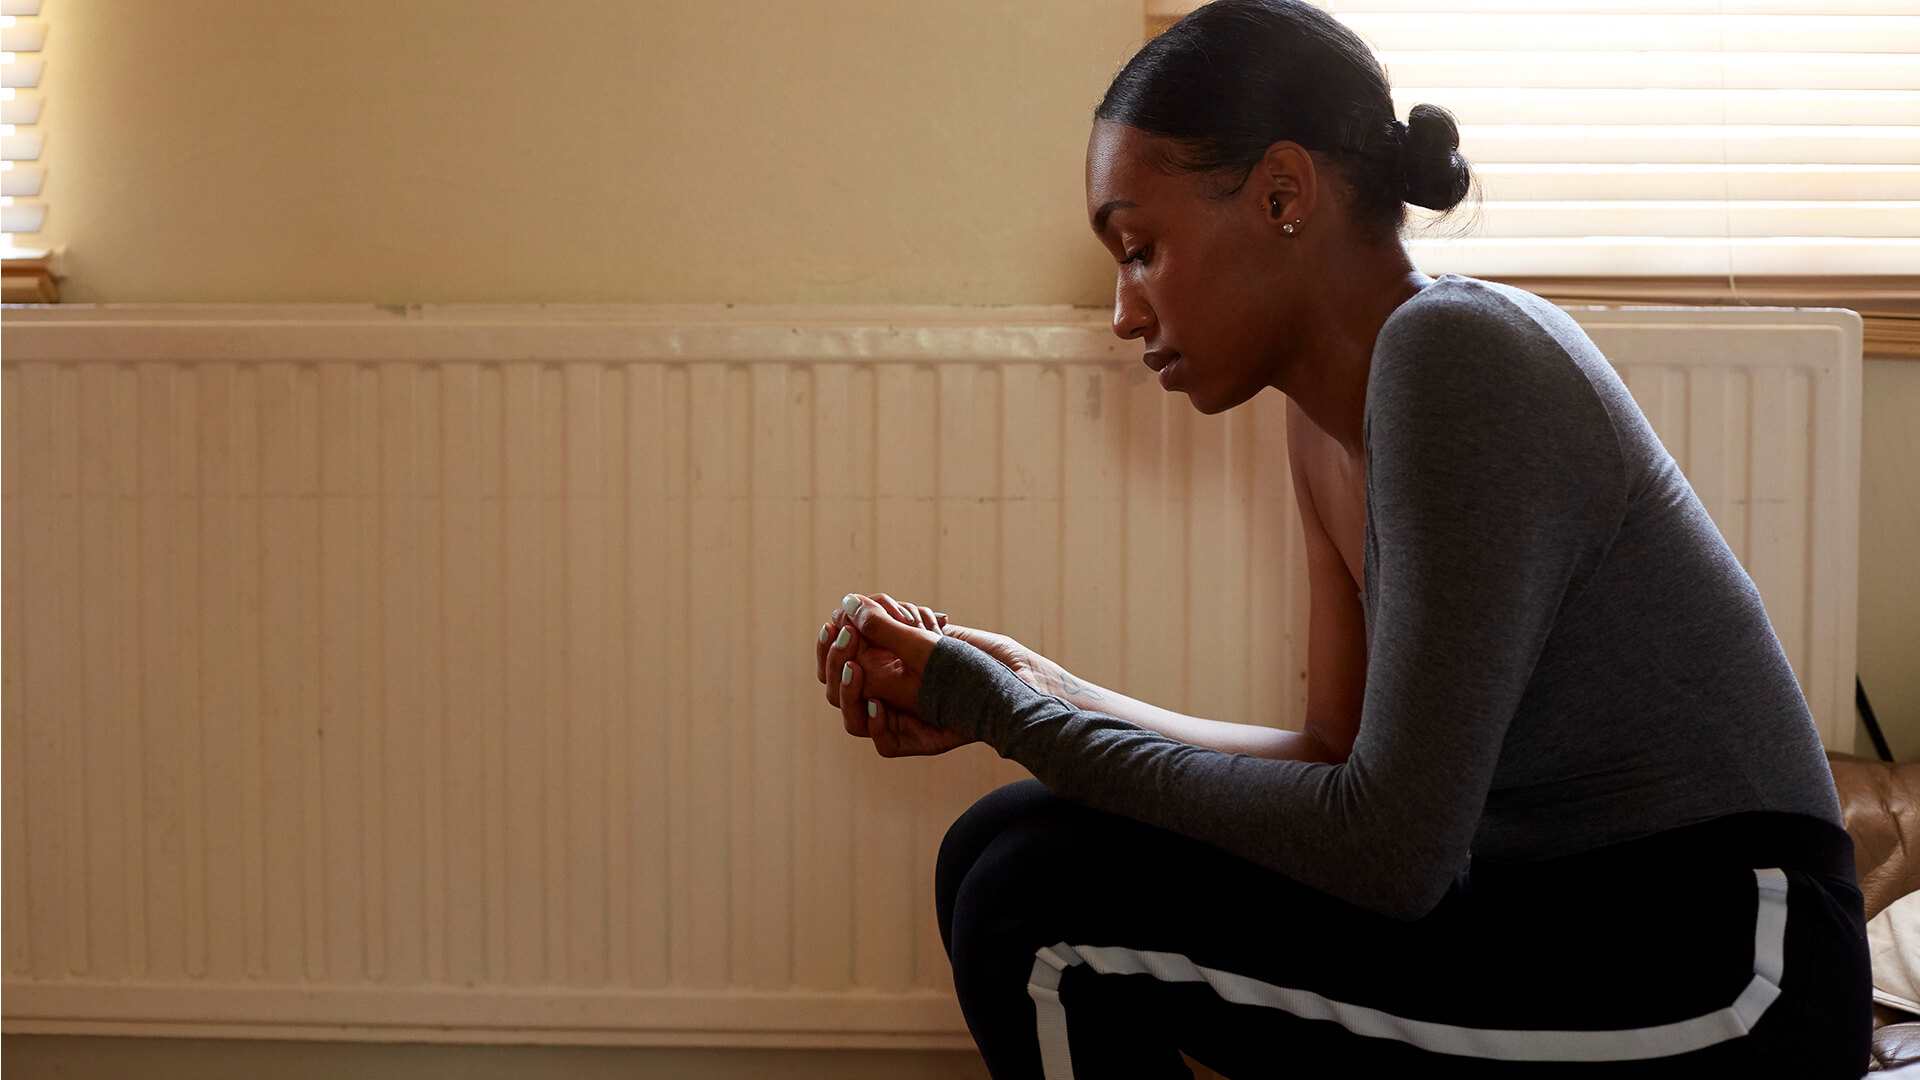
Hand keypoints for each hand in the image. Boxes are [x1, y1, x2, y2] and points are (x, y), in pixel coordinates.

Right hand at [819, 594, 971, 757]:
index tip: (831, 626)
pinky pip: (887, 745)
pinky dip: (876, 725)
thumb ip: (887, 626)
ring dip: (847, 694)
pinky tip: (877, 703)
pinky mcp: (923, 741)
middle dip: (834, 665)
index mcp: (883, 677)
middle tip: (845, 639)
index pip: (839, 668)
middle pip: (839, 694)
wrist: (1015, 683)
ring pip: (855, 721)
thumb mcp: (925, 636)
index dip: (829, 651)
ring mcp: (904, 724)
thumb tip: (849, 602)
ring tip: (853, 670)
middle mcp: (888, 702)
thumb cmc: (973, 657)